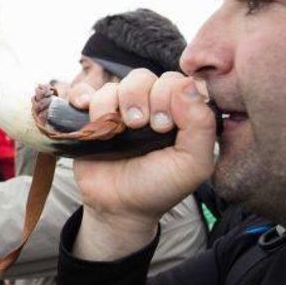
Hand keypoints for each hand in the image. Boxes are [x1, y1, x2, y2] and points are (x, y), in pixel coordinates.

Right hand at [68, 70, 216, 260]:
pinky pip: (84, 92)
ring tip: (118, 129)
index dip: (169, 95)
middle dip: (142, 99)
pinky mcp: (91, 117)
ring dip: (114, 104)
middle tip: (141, 127)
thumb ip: (201, 125)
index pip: (175, 80)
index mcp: (176, 111)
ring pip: (114, 85)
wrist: (120, 207)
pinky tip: (87, 111)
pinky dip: (83, 97)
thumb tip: (187, 85)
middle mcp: (148, 106)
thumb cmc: (159, 185)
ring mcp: (118, 111)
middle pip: (143, 77)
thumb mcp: (193, 163)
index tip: (164, 127)